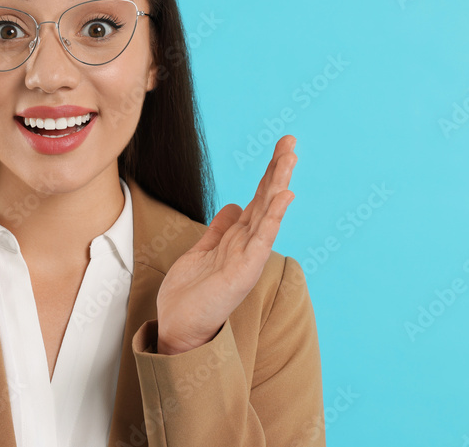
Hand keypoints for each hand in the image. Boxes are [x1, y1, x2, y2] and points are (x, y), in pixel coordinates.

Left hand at [155, 135, 297, 354]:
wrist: (179, 327)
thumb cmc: (190, 295)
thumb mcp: (201, 252)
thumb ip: (219, 230)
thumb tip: (233, 206)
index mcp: (237, 239)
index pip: (256, 199)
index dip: (267, 174)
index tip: (281, 148)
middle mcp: (247, 245)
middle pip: (265, 200)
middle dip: (277, 170)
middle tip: (290, 142)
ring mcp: (248, 256)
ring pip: (266, 213)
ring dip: (278, 185)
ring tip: (289, 158)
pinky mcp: (244, 270)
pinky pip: (261, 238)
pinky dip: (273, 217)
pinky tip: (284, 196)